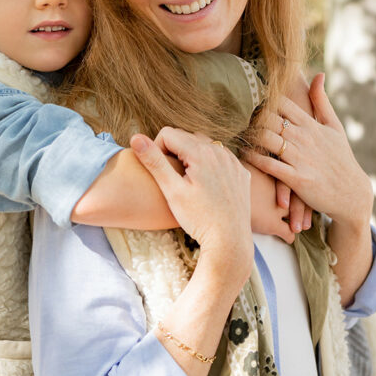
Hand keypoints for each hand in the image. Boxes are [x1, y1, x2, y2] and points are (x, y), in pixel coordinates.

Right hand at [131, 127, 252, 280]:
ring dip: (192, 157)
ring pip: (204, 146)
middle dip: (175, 152)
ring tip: (189, 183)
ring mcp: (233, 161)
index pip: (167, 134)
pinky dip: (210, 165)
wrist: (229, 241)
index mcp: (201, 152)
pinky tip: (207, 186)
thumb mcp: (172, 190)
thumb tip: (135, 137)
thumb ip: (154, 161)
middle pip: (186, 138)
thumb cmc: (199, 218)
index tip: (161, 173)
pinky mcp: (241, 172)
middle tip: (174, 180)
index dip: (157, 150)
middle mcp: (220, 151)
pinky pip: (221, 158)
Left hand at [245, 74, 372, 229]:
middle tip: (233, 114)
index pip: (282, 103)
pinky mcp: (297, 179)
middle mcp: (305, 138)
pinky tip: (243, 153)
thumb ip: (322, 101)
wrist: (351, 193)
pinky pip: (270, 165)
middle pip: (269, 118)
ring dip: (249, 135)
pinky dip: (254, 158)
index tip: (247, 96)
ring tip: (235, 132)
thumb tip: (318, 74)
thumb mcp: (335, 126)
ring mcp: (301, 158)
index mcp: (311, 124)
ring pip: (267, 139)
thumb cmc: (341, 158)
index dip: (262, 98)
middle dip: (250, 115)